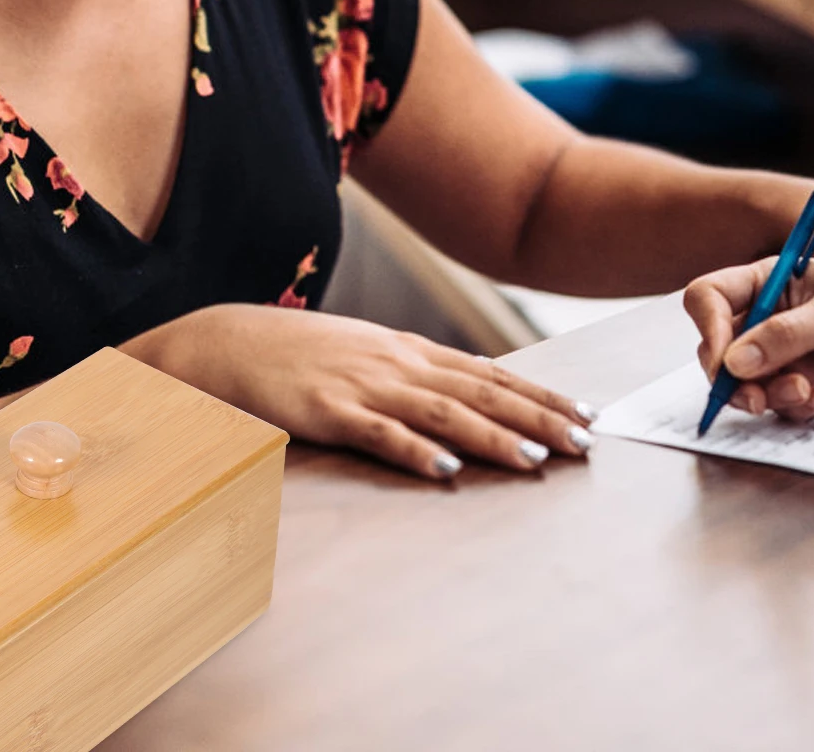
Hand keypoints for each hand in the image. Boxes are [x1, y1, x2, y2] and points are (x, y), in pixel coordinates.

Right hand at [124, 303, 593, 481]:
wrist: (227, 343)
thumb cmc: (298, 353)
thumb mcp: (366, 350)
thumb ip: (417, 369)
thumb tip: (476, 385)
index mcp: (408, 349)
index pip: (491, 373)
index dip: (541, 395)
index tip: (586, 416)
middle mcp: (395, 362)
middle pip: (480, 391)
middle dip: (537, 418)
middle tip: (584, 443)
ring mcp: (362, 384)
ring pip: (442, 413)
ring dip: (492, 437)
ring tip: (535, 461)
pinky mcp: (327, 410)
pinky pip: (379, 434)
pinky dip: (415, 452)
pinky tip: (445, 472)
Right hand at [683, 257, 813, 420]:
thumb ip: (784, 337)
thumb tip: (733, 363)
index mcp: (768, 281)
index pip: (712, 297)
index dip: (709, 326)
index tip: (723, 357)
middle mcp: (769, 316)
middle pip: (721, 347)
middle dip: (731, 375)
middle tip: (751, 397)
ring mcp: (787, 352)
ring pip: (748, 381)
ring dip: (767, 394)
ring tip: (803, 394)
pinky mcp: (808, 382)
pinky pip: (780, 401)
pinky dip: (793, 405)